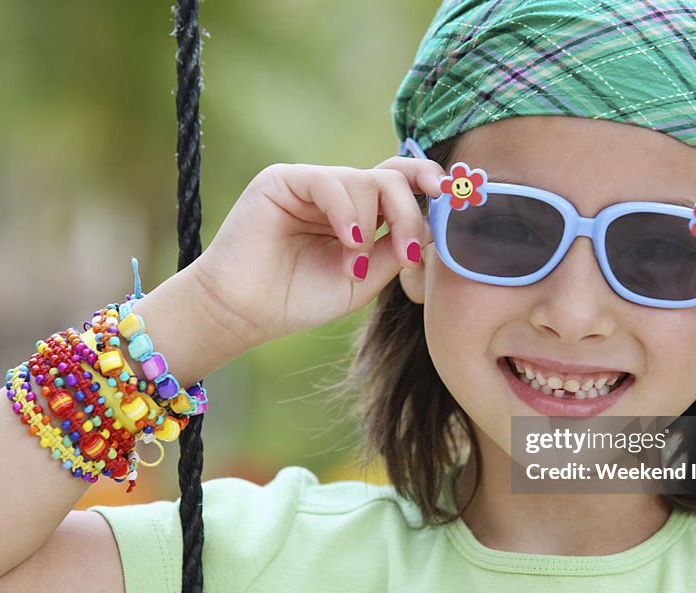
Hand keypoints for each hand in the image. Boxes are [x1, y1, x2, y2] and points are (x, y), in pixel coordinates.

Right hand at [190, 155, 445, 351]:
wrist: (245, 313)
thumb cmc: (300, 299)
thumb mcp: (364, 278)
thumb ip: (395, 249)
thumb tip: (432, 227)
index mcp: (358, 211)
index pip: (400, 182)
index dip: (427, 183)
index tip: (450, 197)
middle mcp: (338, 192)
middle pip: (391, 176)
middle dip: (408, 212)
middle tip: (408, 252)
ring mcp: (310, 183)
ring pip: (365, 180)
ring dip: (371, 224)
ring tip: (354, 264)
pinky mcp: (283, 180)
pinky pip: (330, 181)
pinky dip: (347, 212)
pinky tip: (348, 241)